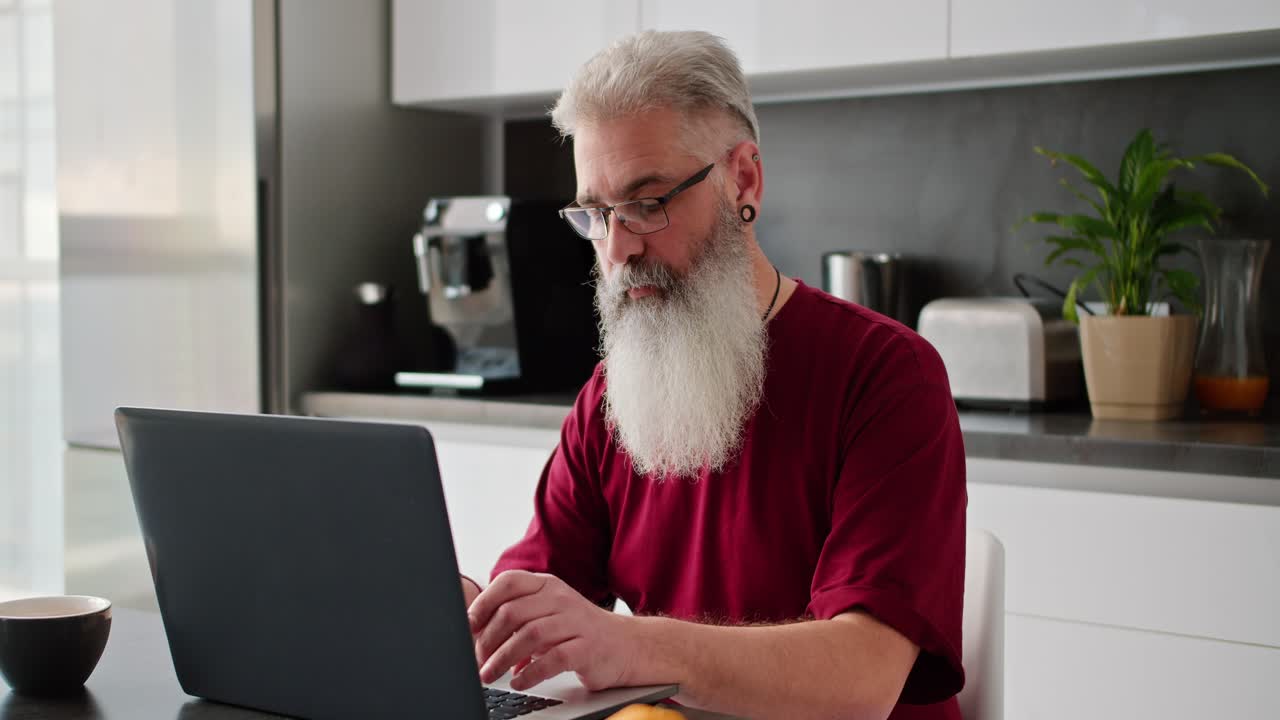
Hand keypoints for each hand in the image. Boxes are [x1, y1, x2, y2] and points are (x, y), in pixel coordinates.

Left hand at [469, 570, 635, 691]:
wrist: (626, 645)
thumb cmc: (578, 631)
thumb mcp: (548, 615)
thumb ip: (517, 621)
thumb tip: (477, 638)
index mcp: (547, 585)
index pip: (508, 582)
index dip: (483, 603)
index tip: (468, 627)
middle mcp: (560, 599)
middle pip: (513, 612)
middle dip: (488, 639)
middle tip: (477, 660)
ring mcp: (575, 622)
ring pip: (529, 635)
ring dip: (503, 658)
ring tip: (490, 675)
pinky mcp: (587, 647)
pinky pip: (552, 659)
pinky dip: (530, 673)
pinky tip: (519, 682)